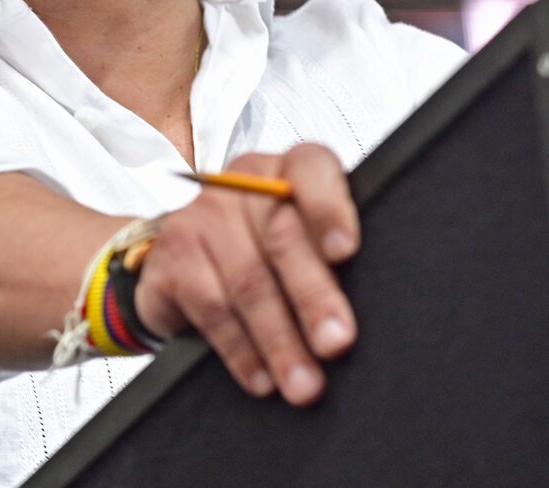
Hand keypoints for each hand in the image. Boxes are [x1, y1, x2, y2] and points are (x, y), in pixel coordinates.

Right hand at [133, 143, 359, 404]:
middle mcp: (240, 185)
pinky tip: (261, 377)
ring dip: (280, 340)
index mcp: (285, 172)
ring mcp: (199, 219)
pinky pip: (211, 308)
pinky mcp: (170, 258)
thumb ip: (329, 256)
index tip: (345, 251)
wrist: (185, 263)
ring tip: (304, 382)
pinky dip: (240, 350)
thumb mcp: (300, 241)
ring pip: (248, 281)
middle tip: (336, 342)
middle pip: (281, 235)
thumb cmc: (264, 253)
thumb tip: (379, 308)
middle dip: (313, 295)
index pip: (310, 168)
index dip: (329, 207)